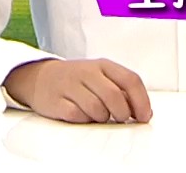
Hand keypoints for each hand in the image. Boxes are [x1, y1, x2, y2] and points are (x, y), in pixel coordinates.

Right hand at [2, 58, 151, 123]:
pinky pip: (78, 116)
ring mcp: (69, 85)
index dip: (141, 101)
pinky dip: (84, 120)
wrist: (40, 78)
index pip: (130, 79)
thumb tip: (145, 112)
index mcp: (102, 65)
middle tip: (120, 119)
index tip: (144, 116)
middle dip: (122, 114)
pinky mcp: (56, 101)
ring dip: (102, 118)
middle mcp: (86, 72)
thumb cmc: (78, 81)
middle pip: (114, 96)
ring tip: (98, 116)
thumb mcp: (101, 77)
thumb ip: (123, 91)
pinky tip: (82, 116)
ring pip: (97, 109)